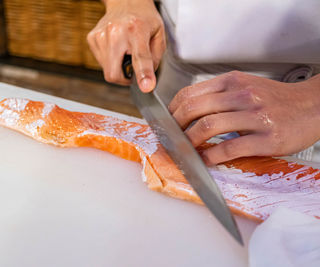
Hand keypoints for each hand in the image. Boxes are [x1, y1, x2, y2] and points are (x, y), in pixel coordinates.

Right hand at [87, 0, 165, 91]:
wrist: (125, 1)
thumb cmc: (143, 18)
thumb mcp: (159, 34)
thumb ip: (155, 59)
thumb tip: (146, 79)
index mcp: (136, 29)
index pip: (140, 58)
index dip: (143, 75)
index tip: (146, 87)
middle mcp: (115, 32)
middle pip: (114, 73)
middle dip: (124, 78)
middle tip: (132, 69)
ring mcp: (100, 35)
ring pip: (107, 71)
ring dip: (118, 68)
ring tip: (124, 51)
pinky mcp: (92, 38)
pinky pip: (101, 62)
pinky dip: (110, 61)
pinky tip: (116, 48)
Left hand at [169, 71, 319, 164]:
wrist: (313, 106)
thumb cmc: (275, 100)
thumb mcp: (246, 87)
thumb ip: (218, 96)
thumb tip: (187, 112)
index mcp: (232, 82)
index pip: (189, 94)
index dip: (171, 111)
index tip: (164, 123)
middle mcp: (242, 95)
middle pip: (193, 109)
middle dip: (174, 128)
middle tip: (168, 141)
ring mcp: (255, 116)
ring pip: (208, 127)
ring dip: (189, 143)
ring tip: (183, 152)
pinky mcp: (267, 138)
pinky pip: (229, 148)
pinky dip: (211, 156)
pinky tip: (205, 160)